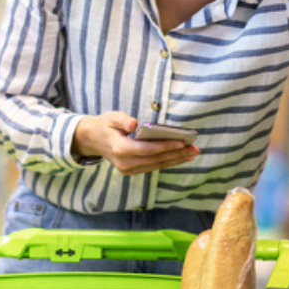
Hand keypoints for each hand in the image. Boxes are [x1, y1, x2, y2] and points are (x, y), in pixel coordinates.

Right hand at [73, 112, 199, 175]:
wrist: (93, 139)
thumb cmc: (106, 125)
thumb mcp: (111, 117)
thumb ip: (122, 119)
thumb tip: (133, 122)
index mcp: (120, 149)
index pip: (147, 149)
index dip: (165, 146)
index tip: (182, 142)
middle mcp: (125, 163)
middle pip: (156, 159)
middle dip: (177, 154)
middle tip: (195, 148)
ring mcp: (129, 169)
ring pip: (157, 165)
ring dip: (176, 159)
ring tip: (193, 152)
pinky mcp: (133, 170)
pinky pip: (154, 166)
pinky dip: (169, 162)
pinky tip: (182, 157)